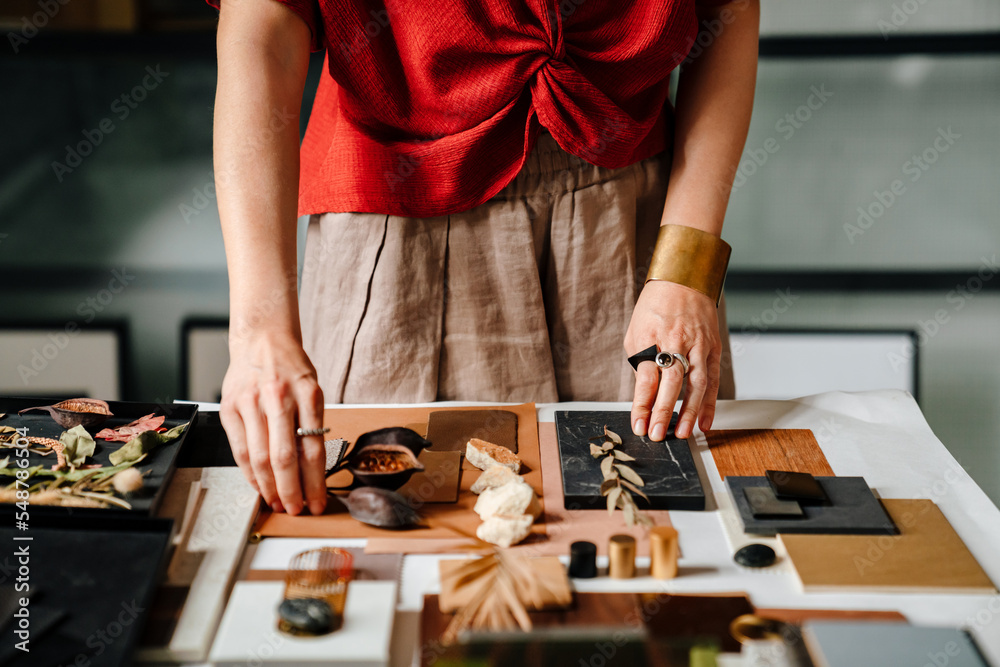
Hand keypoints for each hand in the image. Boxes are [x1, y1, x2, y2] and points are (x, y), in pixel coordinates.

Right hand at [219, 331, 326, 515]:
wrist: (262, 339)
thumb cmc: (291, 369)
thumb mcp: (312, 390)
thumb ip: (311, 425)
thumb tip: (311, 472)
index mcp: (307, 393)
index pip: (313, 449)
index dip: (315, 482)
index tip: (318, 503)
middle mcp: (277, 397)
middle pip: (284, 457)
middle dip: (291, 491)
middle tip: (297, 510)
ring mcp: (250, 402)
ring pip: (258, 458)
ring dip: (269, 487)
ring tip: (279, 503)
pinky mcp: (229, 408)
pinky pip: (238, 450)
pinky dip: (249, 473)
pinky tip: (259, 486)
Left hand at [624, 280, 721, 440]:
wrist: (683, 280)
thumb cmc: (655, 308)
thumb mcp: (637, 332)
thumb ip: (641, 362)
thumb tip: (644, 394)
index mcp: (654, 337)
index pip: (647, 377)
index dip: (642, 403)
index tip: (638, 423)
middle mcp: (678, 341)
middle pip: (671, 382)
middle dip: (664, 411)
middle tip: (657, 434)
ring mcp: (699, 345)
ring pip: (697, 383)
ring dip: (690, 411)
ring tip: (682, 433)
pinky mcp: (713, 348)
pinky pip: (713, 379)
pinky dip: (710, 403)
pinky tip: (705, 422)